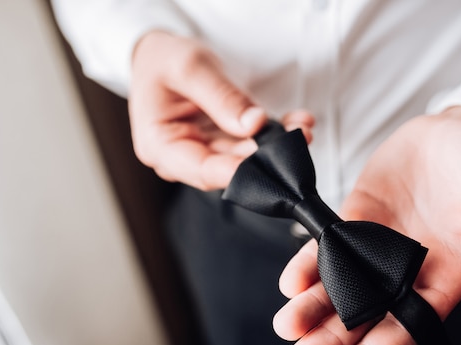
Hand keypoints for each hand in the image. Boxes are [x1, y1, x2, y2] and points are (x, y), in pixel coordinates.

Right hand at [128, 31, 313, 189]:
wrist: (160, 55)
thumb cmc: (163, 60)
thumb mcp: (190, 68)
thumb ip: (221, 97)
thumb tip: (254, 124)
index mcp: (159, 146)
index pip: (202, 170)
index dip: (238, 172)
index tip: (269, 164)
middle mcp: (181, 157)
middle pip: (227, 167)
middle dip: (265, 156)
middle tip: (296, 139)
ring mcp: (203, 152)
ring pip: (244, 157)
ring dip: (275, 145)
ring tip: (301, 129)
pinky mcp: (221, 143)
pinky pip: (250, 144)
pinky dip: (274, 133)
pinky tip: (296, 123)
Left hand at [273, 106, 460, 344]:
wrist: (459, 127)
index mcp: (445, 278)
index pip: (408, 328)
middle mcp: (405, 270)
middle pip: (364, 316)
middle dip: (331, 341)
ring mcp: (376, 245)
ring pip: (339, 285)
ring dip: (311, 308)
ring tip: (286, 328)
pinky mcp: (354, 218)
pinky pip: (328, 246)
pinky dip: (307, 264)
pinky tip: (290, 283)